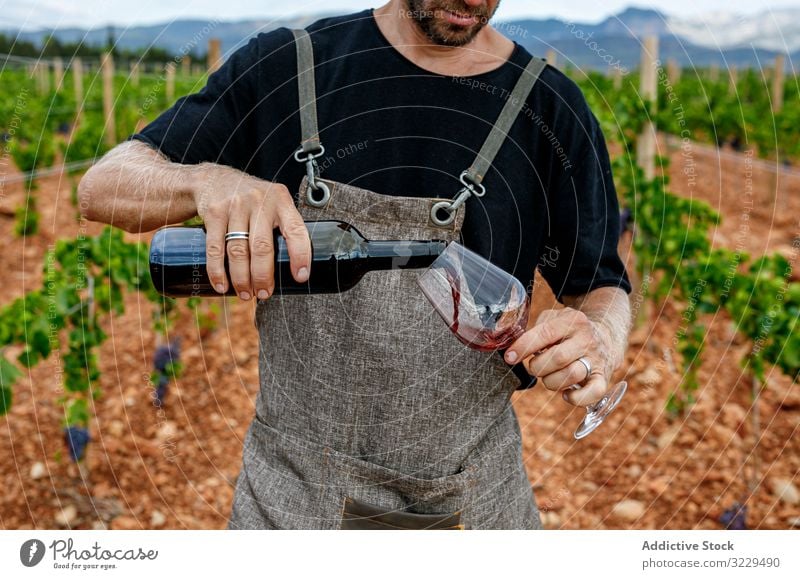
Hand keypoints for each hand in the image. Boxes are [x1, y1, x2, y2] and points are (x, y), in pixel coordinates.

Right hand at [191, 163, 310, 299]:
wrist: (215, 179)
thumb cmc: (253, 201)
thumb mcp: (273, 203)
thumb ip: (284, 227)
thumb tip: (295, 269)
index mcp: (281, 201)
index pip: (296, 230)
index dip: (300, 255)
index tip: (301, 277)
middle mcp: (259, 201)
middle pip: (262, 247)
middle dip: (263, 276)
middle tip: (265, 294)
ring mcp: (235, 206)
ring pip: (238, 250)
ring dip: (242, 278)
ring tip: (246, 294)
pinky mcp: (214, 213)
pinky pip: (215, 248)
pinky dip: (218, 271)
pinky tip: (222, 286)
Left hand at [504, 308, 617, 406]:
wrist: (606, 337)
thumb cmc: (569, 331)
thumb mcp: (554, 319)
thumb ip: (535, 329)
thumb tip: (514, 347)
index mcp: (573, 321)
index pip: (545, 333)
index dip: (524, 347)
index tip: (510, 357)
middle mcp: (587, 340)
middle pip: (557, 358)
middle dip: (538, 366)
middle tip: (535, 366)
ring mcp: (596, 360)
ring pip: (571, 375)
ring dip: (551, 381)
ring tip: (549, 376)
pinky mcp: (602, 378)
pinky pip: (592, 393)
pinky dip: (576, 398)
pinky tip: (566, 394)